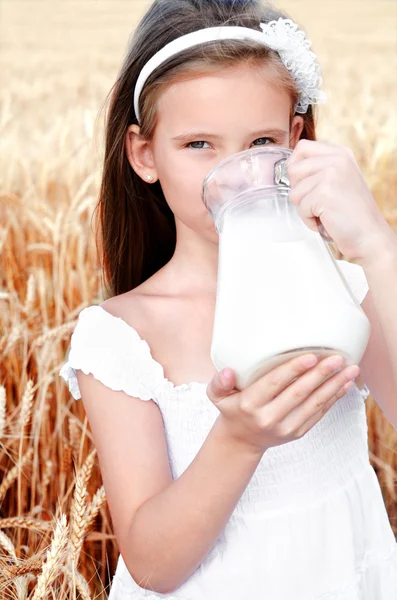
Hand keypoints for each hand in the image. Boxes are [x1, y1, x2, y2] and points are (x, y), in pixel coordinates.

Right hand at [206, 354, 359, 454]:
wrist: (241, 441)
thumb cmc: (232, 409)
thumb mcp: (216, 396)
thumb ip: (219, 382)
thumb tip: (228, 371)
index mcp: (250, 404)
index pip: (274, 384)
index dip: (293, 370)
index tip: (311, 357)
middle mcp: (269, 417)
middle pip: (299, 393)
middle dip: (320, 374)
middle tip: (337, 359)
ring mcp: (286, 427)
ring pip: (314, 404)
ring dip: (334, 385)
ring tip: (350, 370)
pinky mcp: (298, 432)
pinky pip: (318, 413)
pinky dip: (333, 398)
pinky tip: (345, 384)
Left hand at [286, 139, 393, 264]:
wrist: (370, 236)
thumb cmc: (353, 214)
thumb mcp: (340, 180)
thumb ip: (320, 169)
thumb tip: (291, 168)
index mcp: (340, 154)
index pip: (302, 148)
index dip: (295, 166)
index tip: (303, 183)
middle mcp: (336, 159)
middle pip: (293, 169)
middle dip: (299, 191)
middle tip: (317, 202)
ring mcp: (330, 174)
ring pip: (294, 192)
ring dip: (305, 208)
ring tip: (325, 213)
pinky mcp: (324, 193)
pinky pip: (300, 208)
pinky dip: (309, 220)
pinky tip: (326, 221)